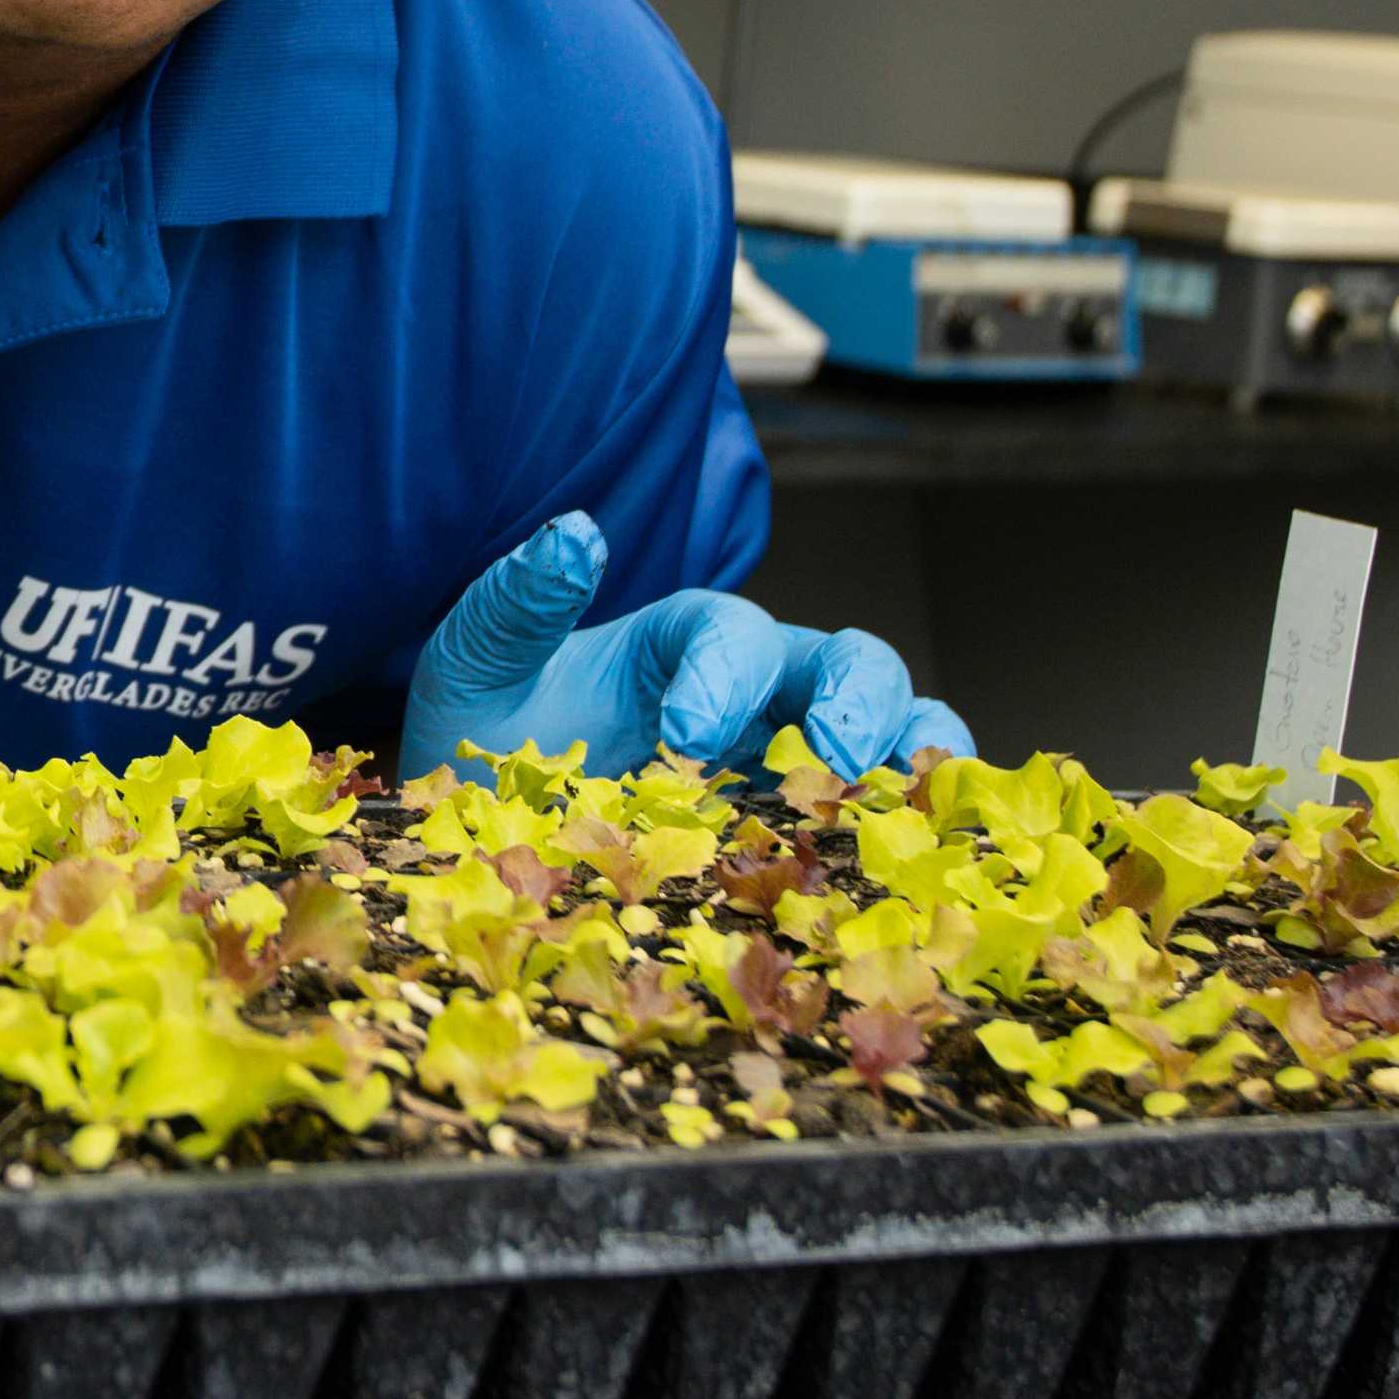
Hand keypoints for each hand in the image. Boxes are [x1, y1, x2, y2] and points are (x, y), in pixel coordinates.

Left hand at [399, 511, 970, 782]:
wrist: (487, 838)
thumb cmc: (491, 737)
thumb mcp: (477, 665)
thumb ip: (519, 604)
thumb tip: (577, 533)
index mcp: (681, 642)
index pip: (732, 630)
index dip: (725, 673)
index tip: (685, 737)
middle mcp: (757, 692)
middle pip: (849, 663)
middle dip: (857, 702)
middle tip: (834, 760)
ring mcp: (791, 764)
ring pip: (896, 734)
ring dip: (915, 763)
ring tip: (907, 811)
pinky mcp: (808, 837)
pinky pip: (889, 821)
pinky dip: (921, 831)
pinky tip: (916, 865)